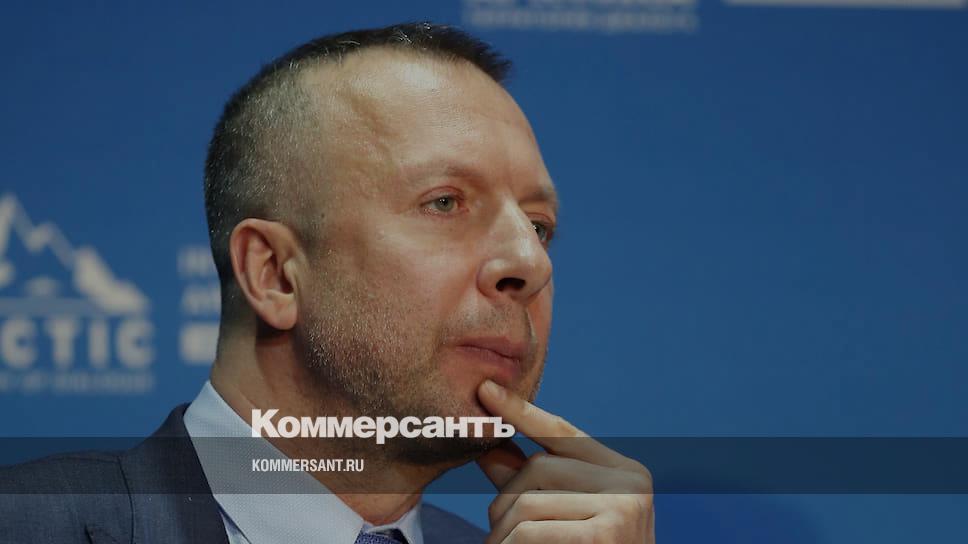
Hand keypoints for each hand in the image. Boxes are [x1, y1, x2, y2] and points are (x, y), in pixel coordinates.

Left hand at [476, 380, 654, 543]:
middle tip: (497, 534)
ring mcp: (624, 508)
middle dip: (505, 501)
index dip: (520, 411)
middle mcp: (631, 481)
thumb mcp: (567, 516)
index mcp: (625, 470)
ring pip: (527, 502)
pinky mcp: (606, 535)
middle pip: (537, 469)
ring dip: (501, 533)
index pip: (563, 431)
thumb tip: (487, 449)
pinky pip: (530, 531)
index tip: (484, 390)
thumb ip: (533, 484)